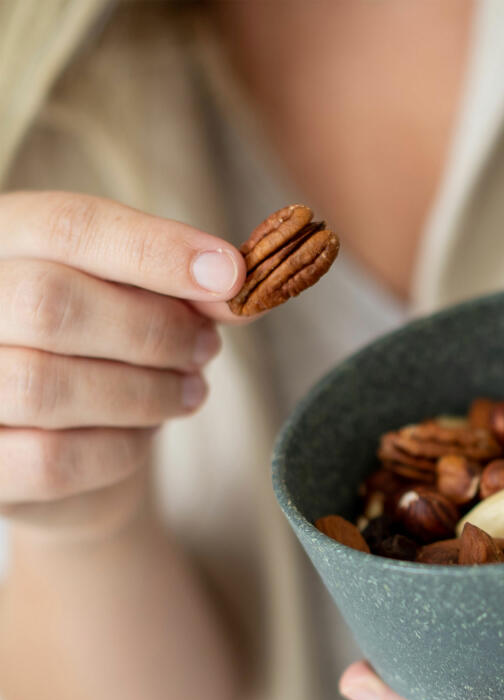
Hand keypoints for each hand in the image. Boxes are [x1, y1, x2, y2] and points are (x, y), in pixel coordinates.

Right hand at [0, 191, 245, 539]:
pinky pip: (53, 459)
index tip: (232, 273)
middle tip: (206, 349)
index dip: (156, 249)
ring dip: (146, 394)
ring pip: (48, 386)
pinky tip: (143, 435)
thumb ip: (184, 288)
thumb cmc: (100, 351)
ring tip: (188, 392)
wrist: (57, 445)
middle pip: (50, 303)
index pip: (67, 225)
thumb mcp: (137, 301)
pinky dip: (120, 450)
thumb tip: (244, 284)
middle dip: (154, 331)